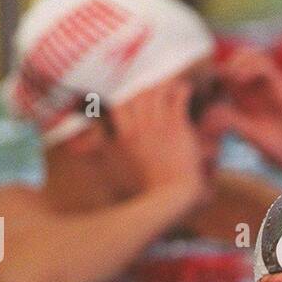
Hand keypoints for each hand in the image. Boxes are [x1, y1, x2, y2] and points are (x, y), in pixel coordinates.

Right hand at [110, 79, 209, 201]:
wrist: (172, 196)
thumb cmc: (152, 190)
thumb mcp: (121, 171)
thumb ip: (109, 154)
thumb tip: (93, 141)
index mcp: (126, 138)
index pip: (120, 106)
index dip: (128, 97)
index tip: (137, 96)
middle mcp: (139, 128)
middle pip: (138, 94)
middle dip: (148, 87)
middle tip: (160, 87)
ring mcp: (157, 125)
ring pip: (157, 92)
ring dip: (166, 86)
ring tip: (174, 86)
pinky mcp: (176, 126)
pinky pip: (178, 97)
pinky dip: (183, 90)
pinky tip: (188, 90)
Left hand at [216, 48, 281, 174]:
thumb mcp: (248, 135)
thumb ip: (230, 120)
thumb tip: (208, 110)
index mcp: (244, 103)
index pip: (223, 78)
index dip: (212, 77)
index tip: (203, 88)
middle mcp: (255, 91)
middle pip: (234, 61)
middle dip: (223, 65)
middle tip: (218, 81)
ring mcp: (269, 86)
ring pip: (248, 55)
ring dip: (235, 61)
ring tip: (231, 79)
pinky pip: (263, 62)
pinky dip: (248, 65)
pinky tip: (240, 80)